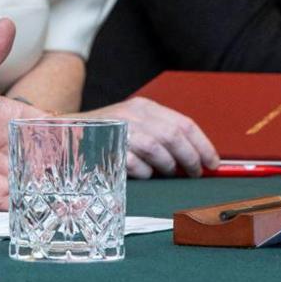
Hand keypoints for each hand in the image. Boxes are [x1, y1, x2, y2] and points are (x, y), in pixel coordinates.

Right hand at [75, 97, 219, 177]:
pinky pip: (136, 165)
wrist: (67, 134)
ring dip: (167, 167)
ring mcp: (119, 130)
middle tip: (195, 174)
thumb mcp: (136, 124)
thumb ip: (162, 134)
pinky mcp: (107, 147)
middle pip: (173, 136)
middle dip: (190, 158)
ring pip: (157, 149)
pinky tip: (143, 174)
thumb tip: (198, 158)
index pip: (183, 123)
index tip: (213, 163)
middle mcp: (133, 114)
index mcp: (145, 107)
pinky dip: (145, 173)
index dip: (203, 145)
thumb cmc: (108, 135)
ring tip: (166, 173)